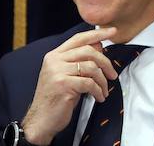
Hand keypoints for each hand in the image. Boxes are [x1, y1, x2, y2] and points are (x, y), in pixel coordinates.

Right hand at [21, 27, 117, 144]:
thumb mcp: (67, 75)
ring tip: (104, 90)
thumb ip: (79, 60)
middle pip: (89, 51)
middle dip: (105, 63)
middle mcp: (54, 61)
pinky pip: (89, 83)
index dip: (97, 33)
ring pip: (91, 67)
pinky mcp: (63, 85)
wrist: (40, 121)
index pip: (79, 38)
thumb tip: (99, 44)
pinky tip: (99, 97)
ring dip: (102, 80)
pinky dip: (98, 90)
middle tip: (113, 74)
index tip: (113, 31)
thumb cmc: (56, 98)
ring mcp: (57, 72)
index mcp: (54, 55)